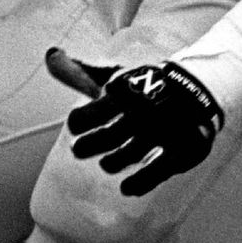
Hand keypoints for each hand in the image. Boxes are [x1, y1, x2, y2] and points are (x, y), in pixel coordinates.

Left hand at [45, 47, 223, 195]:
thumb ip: (80, 72)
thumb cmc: (140, 85)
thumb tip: (50, 54)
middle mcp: (145, 110)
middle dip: (94, 142)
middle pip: (115, 131)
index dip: (85, 116)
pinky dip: (144, 180)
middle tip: (77, 150)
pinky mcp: (181, 147)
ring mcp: (163, 130)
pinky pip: (161, 167)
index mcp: (127, 90)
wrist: (191, 90)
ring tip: (105, 165)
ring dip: (117, 160)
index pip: (103, 103)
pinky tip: (125, 188)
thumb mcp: (112, 75)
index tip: (73, 123)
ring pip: (135, 150)